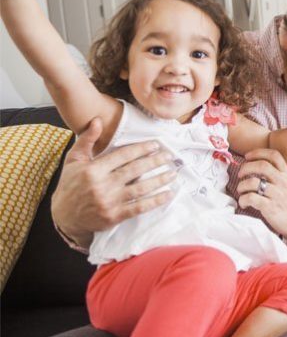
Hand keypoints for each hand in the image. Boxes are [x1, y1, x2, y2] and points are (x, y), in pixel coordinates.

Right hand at [50, 118, 176, 246]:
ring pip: (140, 189)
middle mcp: (102, 185)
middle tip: (169, 156)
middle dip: (155, 161)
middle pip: (135, 170)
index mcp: (93, 169)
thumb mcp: (74, 160)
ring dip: (159, 180)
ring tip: (173, 173)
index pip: (123, 155)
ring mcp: (109, 202)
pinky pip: (139, 207)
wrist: (64, 216)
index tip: (155, 145)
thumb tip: (98, 120)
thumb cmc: (70, 185)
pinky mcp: (114, 216)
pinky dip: (155, 201)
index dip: (141, 149)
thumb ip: (87, 140)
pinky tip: (168, 194)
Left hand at [237, 148, 286, 240]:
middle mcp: (282, 182)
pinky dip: (243, 199)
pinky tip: (244, 203)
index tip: (248, 156)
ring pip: (253, 182)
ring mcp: (276, 195)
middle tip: (240, 174)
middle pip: (262, 165)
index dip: (258, 152)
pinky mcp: (270, 207)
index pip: (274, 155)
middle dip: (246, 167)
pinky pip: (251, 198)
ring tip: (241, 190)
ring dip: (242, 185)